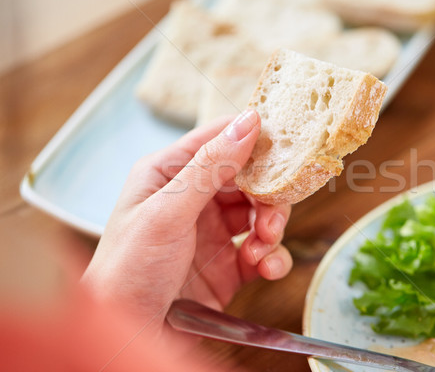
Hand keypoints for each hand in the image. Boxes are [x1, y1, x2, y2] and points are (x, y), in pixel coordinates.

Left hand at [81, 110, 292, 341]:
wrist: (130, 334)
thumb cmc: (128, 268)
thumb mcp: (167, 212)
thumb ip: (210, 167)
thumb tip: (249, 121)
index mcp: (169, 172)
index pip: (219, 140)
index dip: (253, 139)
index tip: (284, 144)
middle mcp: (194, 197)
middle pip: (248, 178)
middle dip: (266, 194)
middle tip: (271, 216)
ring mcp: (213, 230)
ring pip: (260, 212)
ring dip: (271, 227)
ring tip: (263, 246)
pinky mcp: (229, 263)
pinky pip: (263, 249)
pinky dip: (272, 256)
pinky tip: (266, 267)